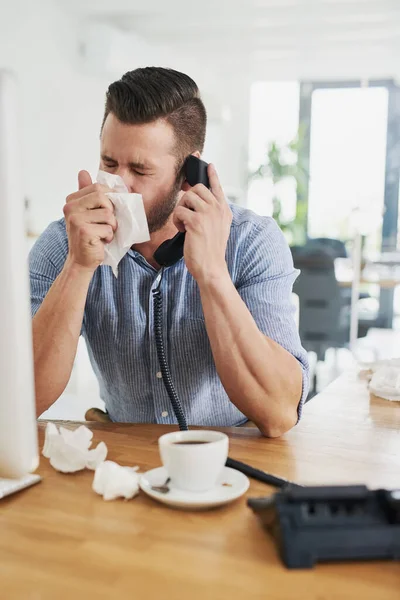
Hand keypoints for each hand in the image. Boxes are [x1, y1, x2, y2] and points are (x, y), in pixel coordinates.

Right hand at [63, 170, 116, 272]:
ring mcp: (75, 219)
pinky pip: (108, 228)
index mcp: (71, 200)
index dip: (110, 198)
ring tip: (102, 234)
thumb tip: (83, 171)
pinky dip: (109, 237)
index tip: (108, 210)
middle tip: (105, 223)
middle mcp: (70, 208)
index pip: (98, 188)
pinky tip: (100, 242)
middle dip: (111, 212)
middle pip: (103, 197)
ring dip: (111, 227)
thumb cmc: (89, 236)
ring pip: (108, 214)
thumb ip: (88, 193)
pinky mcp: (84, 231)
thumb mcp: (88, 212)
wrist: (82, 261)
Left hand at [173, 164, 231, 283]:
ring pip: (187, 197)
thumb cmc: (210, 250)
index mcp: (224, 210)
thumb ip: (211, 213)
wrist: (211, 267)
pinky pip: (179, 211)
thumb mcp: (217, 228)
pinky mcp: (196, 221)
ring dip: (181, 210)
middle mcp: (218, 209)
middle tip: (187, 215)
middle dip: (187, 200)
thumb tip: (195, 199)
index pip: (217, 187)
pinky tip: (183, 231)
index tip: (209, 165)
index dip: (212, 175)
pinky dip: (177, 221)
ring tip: (185, 224)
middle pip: (197, 188)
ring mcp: (208, 214)